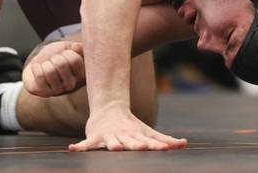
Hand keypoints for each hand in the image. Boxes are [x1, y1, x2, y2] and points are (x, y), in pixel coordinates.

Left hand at [23, 41, 85, 96]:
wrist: (40, 65)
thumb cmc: (57, 56)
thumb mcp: (69, 49)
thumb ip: (78, 47)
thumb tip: (76, 46)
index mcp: (81, 74)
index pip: (75, 60)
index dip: (67, 52)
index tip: (64, 54)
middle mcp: (71, 84)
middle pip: (61, 64)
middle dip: (55, 57)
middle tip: (54, 59)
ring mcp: (58, 90)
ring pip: (50, 71)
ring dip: (46, 63)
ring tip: (46, 65)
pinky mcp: (44, 93)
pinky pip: (40, 76)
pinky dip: (36, 67)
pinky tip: (38, 68)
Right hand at [69, 101, 187, 151]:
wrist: (109, 108)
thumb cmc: (131, 126)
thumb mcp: (147, 132)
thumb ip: (165, 140)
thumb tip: (185, 143)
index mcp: (138, 136)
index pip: (150, 141)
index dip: (157, 145)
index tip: (166, 148)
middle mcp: (125, 136)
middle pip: (132, 142)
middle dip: (137, 145)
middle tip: (142, 147)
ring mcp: (110, 136)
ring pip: (111, 142)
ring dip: (112, 144)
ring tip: (113, 148)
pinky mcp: (96, 137)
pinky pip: (87, 144)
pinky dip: (80, 146)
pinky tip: (73, 149)